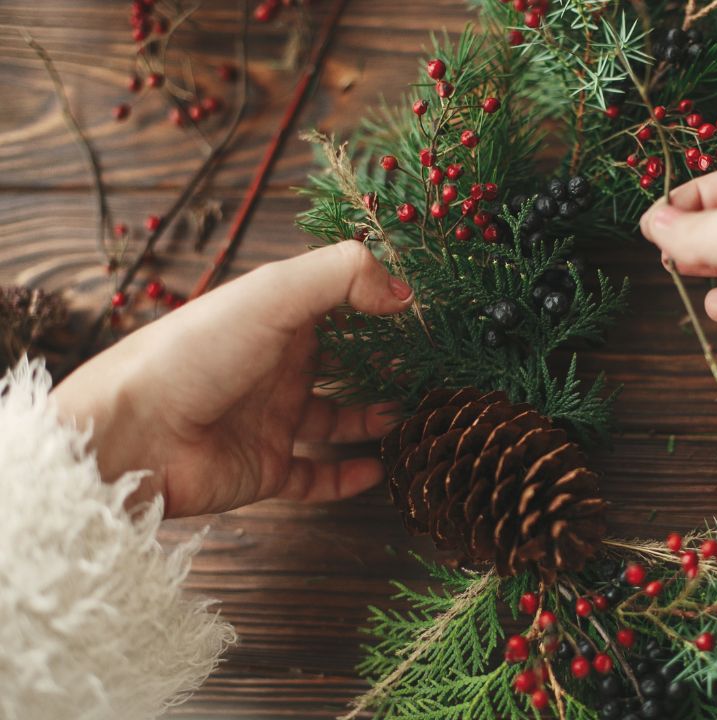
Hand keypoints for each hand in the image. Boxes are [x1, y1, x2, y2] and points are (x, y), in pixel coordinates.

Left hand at [52, 241, 413, 516]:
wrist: (131, 434)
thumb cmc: (194, 353)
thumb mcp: (273, 293)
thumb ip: (344, 276)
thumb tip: (405, 292)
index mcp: (277, 321)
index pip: (338, 306)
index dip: (378, 306)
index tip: (422, 313)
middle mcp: (277, 368)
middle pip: (343, 365)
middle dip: (384, 366)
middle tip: (430, 371)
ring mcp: (272, 420)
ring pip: (337, 421)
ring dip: (374, 419)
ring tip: (412, 415)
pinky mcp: (266, 470)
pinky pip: (317, 476)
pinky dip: (348, 478)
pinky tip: (378, 469)